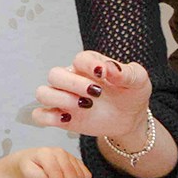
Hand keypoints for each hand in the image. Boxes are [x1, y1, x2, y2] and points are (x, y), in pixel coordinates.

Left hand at [12, 146, 91, 177]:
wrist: (32, 160)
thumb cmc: (29, 166)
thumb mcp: (29, 173)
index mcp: (46, 153)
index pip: (55, 170)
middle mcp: (59, 152)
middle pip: (70, 171)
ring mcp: (69, 156)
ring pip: (80, 172)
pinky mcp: (76, 161)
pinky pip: (86, 173)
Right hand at [32, 51, 152, 142]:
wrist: (130, 118)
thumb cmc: (132, 94)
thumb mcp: (138, 79)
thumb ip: (125, 72)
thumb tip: (109, 68)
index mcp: (89, 65)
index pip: (79, 59)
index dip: (88, 65)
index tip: (102, 74)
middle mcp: (72, 78)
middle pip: (54, 74)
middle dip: (72, 84)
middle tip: (95, 94)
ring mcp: (64, 98)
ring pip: (43, 93)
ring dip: (60, 99)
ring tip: (84, 106)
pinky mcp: (60, 117)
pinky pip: (40, 115)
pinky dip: (48, 118)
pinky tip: (68, 119)